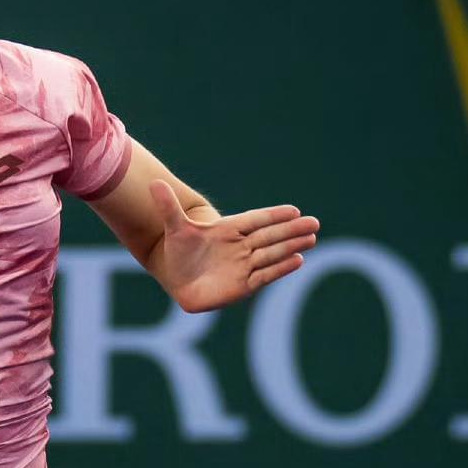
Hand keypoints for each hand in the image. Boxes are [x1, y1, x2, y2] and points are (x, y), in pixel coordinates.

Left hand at [148, 180, 319, 313]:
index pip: (255, 219)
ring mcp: (244, 264)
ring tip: (312, 238)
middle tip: (314, 223)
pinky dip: (280, 268)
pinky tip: (298, 260)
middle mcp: (241, 245)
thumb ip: (168, 207)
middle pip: (270, 236)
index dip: (273, 215)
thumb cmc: (179, 250)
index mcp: (229, 229)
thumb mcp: (174, 227)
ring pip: (272, 254)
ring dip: (291, 247)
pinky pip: (265, 274)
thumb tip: (153, 183)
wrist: (177, 277)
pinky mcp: (244, 284)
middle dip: (291, 230)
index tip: (294, 210)